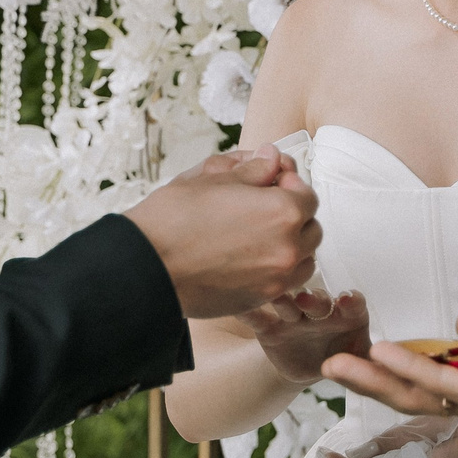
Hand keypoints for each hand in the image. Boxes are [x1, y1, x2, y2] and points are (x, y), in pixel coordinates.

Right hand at [124, 146, 321, 318]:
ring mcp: (277, 278)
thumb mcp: (213, 179)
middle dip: (294, 215)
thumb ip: (254, 169)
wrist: (146, 267)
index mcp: (282, 211)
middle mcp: (288, 248)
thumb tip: (273, 157)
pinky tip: (252, 259)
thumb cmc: (174, 219)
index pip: (308, 195)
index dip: (289, 185)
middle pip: (311, 228)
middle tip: (264, 208)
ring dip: (292, 244)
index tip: (270, 184)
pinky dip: (279, 270)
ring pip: (304, 259)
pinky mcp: (261, 299)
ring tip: (260, 235)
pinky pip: (286, 283)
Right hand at [237, 288, 368, 384]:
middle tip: (310, 300)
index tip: (347, 300)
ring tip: (278, 299)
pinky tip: (237, 303)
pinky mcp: (269, 327)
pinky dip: (246, 309)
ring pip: (287, 303)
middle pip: (318, 300)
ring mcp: (293, 316)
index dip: (350, 301)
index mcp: (347, 315)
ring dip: (283, 300)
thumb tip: (388, 373)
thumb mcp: (359, 362)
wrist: (310, 366)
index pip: (352, 304)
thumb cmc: (341, 357)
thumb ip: (372, 365)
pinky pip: (256, 317)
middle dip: (315, 299)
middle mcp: (320, 310)